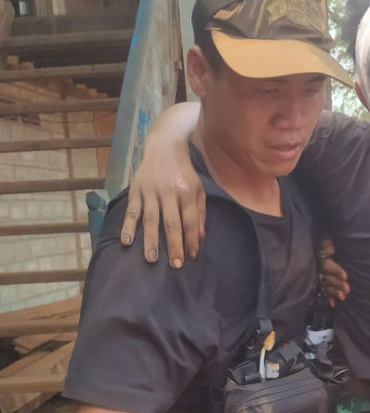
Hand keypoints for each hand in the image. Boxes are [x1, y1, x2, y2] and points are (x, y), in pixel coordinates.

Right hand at [121, 143, 205, 267]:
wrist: (164, 147)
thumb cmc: (184, 172)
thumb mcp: (198, 189)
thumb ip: (200, 213)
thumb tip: (200, 238)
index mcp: (187, 193)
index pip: (190, 221)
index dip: (191, 240)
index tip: (191, 257)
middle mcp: (169, 193)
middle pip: (172, 223)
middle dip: (174, 246)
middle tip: (175, 265)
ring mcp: (151, 192)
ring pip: (151, 220)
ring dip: (151, 241)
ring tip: (152, 259)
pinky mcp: (136, 190)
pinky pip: (132, 210)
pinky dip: (128, 226)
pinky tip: (126, 241)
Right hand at [319, 238, 349, 304]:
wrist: (319, 245)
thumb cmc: (326, 243)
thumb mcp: (325, 241)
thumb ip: (327, 244)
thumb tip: (331, 247)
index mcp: (320, 258)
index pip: (328, 265)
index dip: (336, 270)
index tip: (345, 276)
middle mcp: (319, 268)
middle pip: (327, 277)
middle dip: (337, 283)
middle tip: (347, 288)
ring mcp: (320, 277)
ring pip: (326, 285)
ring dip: (334, 292)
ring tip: (343, 297)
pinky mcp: (321, 283)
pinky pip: (324, 291)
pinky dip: (328, 297)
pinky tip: (333, 304)